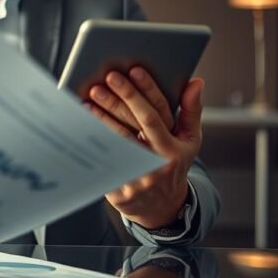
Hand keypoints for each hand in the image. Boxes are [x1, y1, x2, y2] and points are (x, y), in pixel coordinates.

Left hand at [85, 68, 204, 228]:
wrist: (161, 207)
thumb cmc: (173, 164)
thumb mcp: (189, 141)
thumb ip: (191, 111)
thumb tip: (196, 82)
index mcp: (173, 147)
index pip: (157, 114)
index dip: (146, 91)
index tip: (133, 70)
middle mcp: (155, 162)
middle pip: (133, 125)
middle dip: (117, 101)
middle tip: (103, 81)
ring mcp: (136, 176)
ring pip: (116, 143)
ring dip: (100, 120)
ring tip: (87, 102)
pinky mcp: (119, 188)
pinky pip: (103, 161)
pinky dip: (92, 144)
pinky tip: (81, 129)